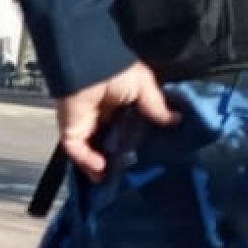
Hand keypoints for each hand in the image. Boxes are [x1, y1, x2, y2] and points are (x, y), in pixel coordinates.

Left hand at [55, 61, 178, 180]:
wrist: (90, 67)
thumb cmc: (116, 72)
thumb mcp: (144, 87)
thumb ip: (156, 106)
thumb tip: (176, 120)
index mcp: (117, 105)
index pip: (124, 129)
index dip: (133, 144)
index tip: (145, 157)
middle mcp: (100, 116)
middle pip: (107, 144)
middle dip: (116, 160)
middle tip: (128, 175)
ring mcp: (84, 125)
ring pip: (90, 152)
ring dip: (99, 167)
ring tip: (112, 180)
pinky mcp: (71, 130)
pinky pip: (77, 151)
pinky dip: (87, 162)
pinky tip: (101, 169)